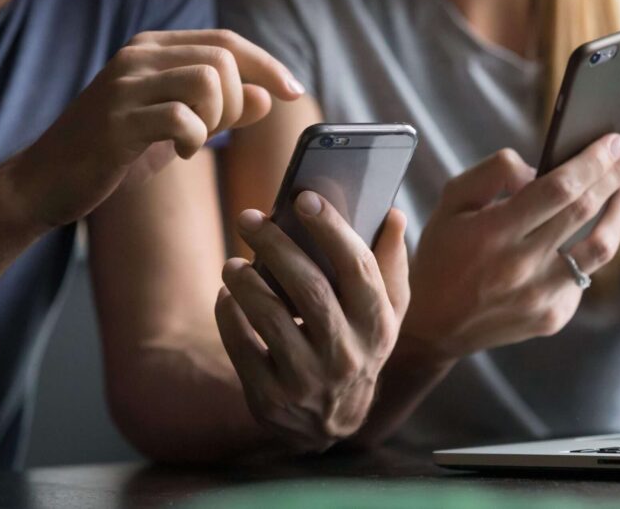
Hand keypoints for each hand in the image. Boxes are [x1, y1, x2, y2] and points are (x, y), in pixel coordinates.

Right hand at [12, 29, 302, 226]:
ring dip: (216, 118)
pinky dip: (194, 139)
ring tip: (192, 141)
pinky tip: (178, 154)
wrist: (44, 182)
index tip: (294, 92)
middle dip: (236, 102)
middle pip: (224, 58)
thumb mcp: (174, 127)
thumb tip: (267, 96)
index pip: (226, 41)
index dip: (267, 65)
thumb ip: (221, 109)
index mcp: (152, 48)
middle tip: (213, 132)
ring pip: (208, 79)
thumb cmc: (114, 154)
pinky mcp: (116, 120)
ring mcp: (124, 84)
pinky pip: (182, 116)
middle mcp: (137, 55)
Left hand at [215, 193, 408, 451]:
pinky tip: (226, 295)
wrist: (334, 422)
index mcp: (377, 324)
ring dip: (246, 283)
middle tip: (249, 218)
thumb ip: (390, 263)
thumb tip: (392, 213)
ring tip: (232, 263)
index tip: (304, 198)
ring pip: (271, 318)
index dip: (331, 230)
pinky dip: (230, 316)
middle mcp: (347, 353)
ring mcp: (308, 379)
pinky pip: (242, 347)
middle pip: (309, 288)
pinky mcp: (271, 398)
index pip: (358, 268)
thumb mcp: (384, 312)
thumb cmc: (359, 345)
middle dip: (276, 246)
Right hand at [401, 137, 619, 362]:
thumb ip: (493, 173)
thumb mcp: (451, 201)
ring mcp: (540, 296)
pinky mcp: (553, 316)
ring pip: (600, 248)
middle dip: (617, 175)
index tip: (616, 140)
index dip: (593, 161)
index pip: (558, 188)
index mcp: (492, 232)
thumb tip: (539, 169)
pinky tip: (589, 233)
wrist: (434, 324)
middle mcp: (520, 266)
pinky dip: (590, 249)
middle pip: (585, 211)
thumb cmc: (442, 255)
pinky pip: (584, 275)